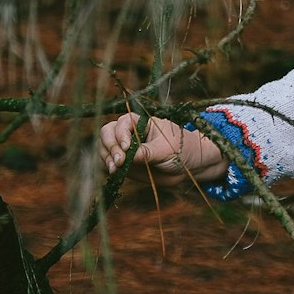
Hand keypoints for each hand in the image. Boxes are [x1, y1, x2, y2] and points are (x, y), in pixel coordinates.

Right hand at [98, 113, 225, 185]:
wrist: (189, 166)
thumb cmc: (182, 150)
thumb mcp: (167, 150)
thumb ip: (147, 152)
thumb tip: (127, 157)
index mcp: (143, 123)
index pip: (123, 122)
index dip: (120, 133)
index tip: (127, 147)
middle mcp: (130, 134)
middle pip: (107, 132)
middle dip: (110, 146)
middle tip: (119, 161)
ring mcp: (125, 149)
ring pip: (104, 147)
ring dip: (105, 157)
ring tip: (115, 168)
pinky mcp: (123, 164)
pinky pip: (106, 162)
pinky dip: (104, 166)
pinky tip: (112, 172)